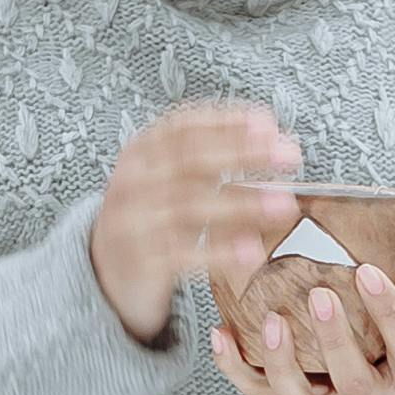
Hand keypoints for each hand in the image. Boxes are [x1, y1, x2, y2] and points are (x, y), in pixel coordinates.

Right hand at [90, 96, 300, 345]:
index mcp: (141, 152)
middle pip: (191, 160)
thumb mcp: (167, 179)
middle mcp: (133, 181)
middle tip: (289, 156)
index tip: (267, 123)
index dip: (226, 122)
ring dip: (243, 204)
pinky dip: (221, 253)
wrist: (105, 272)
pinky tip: (253, 252)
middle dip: (244, 154)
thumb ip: (208, 160)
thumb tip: (273, 144)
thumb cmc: (150, 217)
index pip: (183, 127)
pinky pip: (185, 255)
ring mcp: (133, 221)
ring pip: (192, 207)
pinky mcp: (141, 261)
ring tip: (285, 206)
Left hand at [214, 251, 394, 394]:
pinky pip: (262, 391)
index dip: (390, 314)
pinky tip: (221, 332)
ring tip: (272, 320)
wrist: (393, 348)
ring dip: (283, 363)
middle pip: (355, 383)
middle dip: (335, 340)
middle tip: (318, 294)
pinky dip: (236, 368)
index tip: (367, 272)